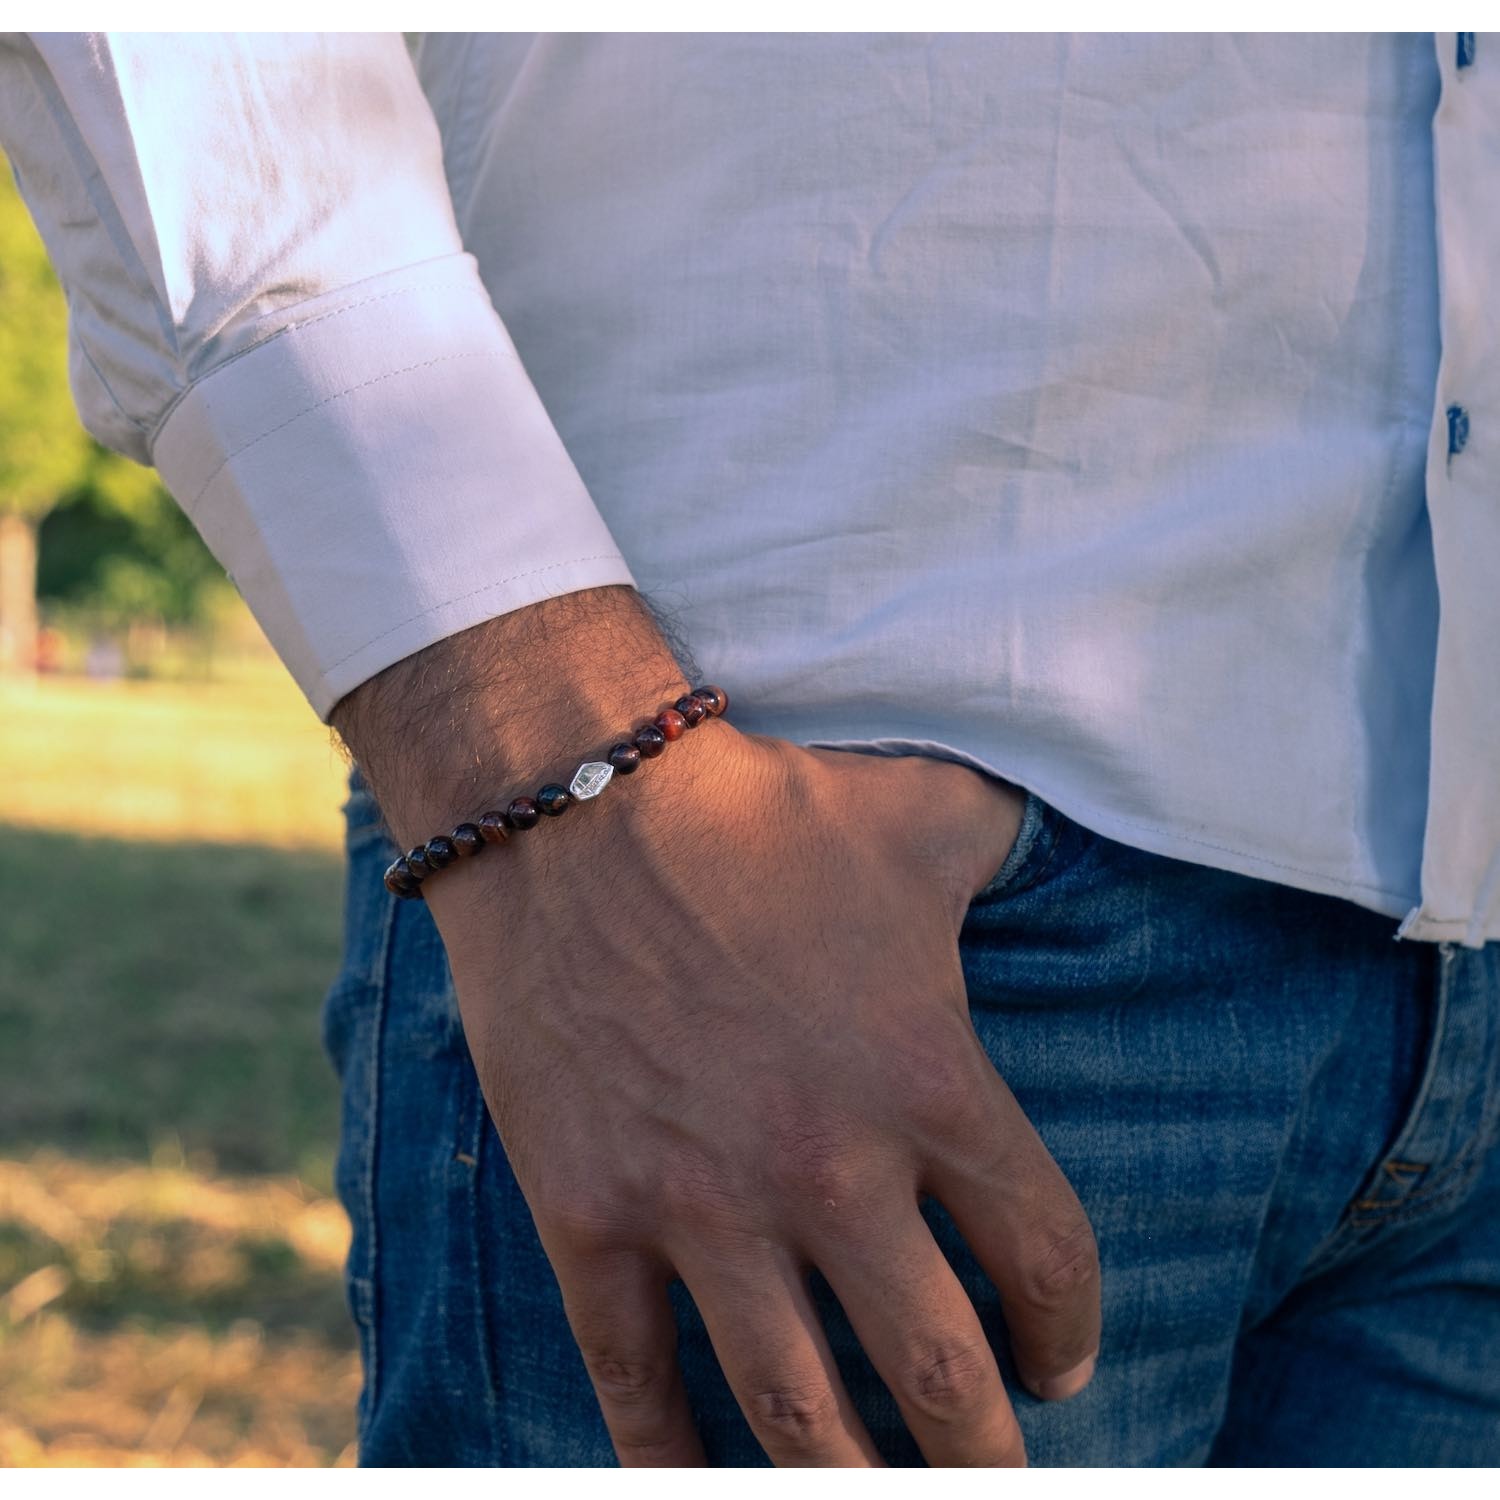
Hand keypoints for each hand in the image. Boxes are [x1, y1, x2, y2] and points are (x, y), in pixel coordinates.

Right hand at [335, 589, 1099, 1466]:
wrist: (575, 809)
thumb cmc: (760, 810)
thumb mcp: (924, 815)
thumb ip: (1012, 846)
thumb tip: (1071, 823)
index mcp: (927, 1084)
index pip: (1040, 1254)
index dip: (1069, 1329)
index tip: (1065, 1365)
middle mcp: (826, 1170)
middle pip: (936, 1374)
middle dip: (983, 1458)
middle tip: (999, 1485)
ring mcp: (700, 1205)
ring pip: (796, 1411)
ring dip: (851, 1490)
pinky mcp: (589, 1215)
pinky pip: (633, 1380)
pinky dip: (671, 1458)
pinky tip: (701, 1490)